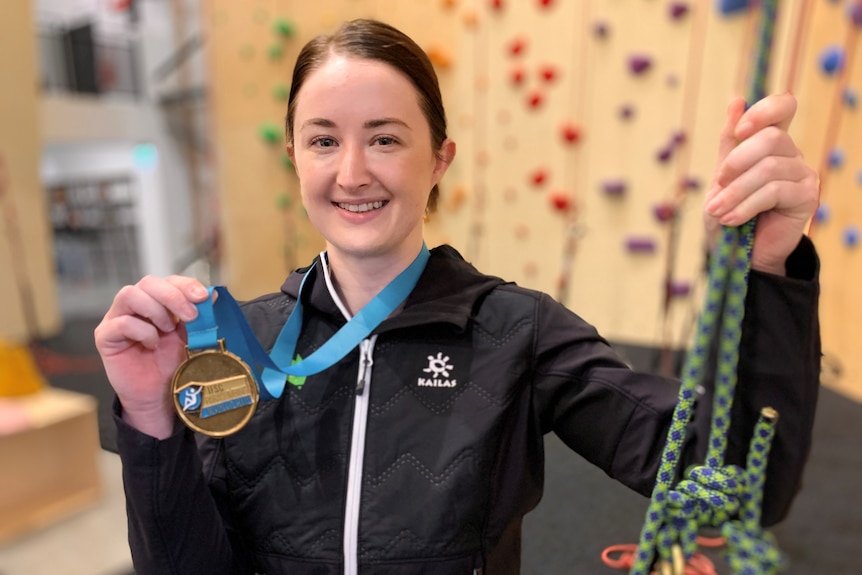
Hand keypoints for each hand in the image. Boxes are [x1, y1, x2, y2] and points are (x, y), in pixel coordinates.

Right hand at [94, 275, 209, 438]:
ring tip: (168, 330)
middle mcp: (135, 305)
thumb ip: (199, 316)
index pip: (168, 280)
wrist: (160, 395)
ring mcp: (117, 318)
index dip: (185, 284)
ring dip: (155, 311)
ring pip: (130, 294)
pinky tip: (152, 345)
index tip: (202, 297)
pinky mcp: (106, 336)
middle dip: (173, 296)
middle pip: (148, 282)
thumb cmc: (173, 364)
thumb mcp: (190, 337)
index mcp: (157, 301)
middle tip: (191, 316)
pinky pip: (121, 323)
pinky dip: (142, 331)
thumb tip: (213, 294)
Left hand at [704, 93, 818, 274]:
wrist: (737, 253)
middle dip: (736, 163)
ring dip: (735, 192)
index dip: (762, 112)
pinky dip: (745, 205)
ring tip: (716, 211)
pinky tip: (731, 219)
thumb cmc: (727, 212)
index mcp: (772, 143)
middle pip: (771, 139)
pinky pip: (774, 191)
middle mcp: (791, 154)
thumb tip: (736, 100)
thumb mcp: (721, 176)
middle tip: (718, 185)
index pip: (783, 107)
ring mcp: (802, 174)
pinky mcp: (807, 197)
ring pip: (768, 169)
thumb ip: (729, 142)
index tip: (739, 131)